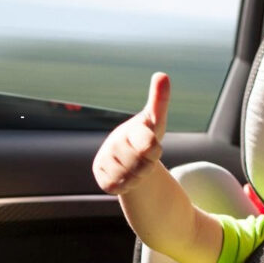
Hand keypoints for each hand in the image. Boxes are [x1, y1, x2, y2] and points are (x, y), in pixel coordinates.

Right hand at [92, 72, 169, 194]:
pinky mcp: (102, 179)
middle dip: (148, 165)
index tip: (154, 147)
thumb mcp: (156, 121)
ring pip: (132, 178)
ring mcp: (105, 161)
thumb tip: (162, 74)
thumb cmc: (145, 137)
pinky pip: (121, 188)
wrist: (129, 159)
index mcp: (128, 130)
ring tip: (138, 167)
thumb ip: (159, 100)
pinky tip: (129, 177)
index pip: (147, 145)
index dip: (154, 150)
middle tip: (146, 159)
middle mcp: (113, 144)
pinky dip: (129, 186)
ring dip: (140, 176)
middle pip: (141, 165)